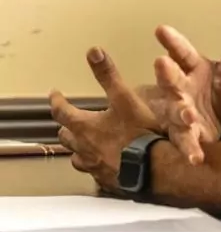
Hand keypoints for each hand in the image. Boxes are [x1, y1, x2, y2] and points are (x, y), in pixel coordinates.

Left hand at [51, 47, 153, 190]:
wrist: (155, 167)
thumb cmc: (139, 133)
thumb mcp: (125, 98)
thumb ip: (108, 76)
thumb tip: (93, 51)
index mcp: (85, 126)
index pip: (61, 111)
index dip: (57, 101)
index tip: (55, 94)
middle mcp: (84, 147)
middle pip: (66, 136)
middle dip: (66, 126)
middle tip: (69, 120)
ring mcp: (94, 166)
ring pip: (77, 157)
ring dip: (78, 149)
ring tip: (84, 145)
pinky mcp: (107, 179)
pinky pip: (94, 172)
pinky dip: (94, 165)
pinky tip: (104, 163)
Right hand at [152, 14, 220, 164]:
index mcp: (192, 68)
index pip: (181, 52)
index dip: (172, 42)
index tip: (161, 30)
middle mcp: (181, 90)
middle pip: (171, 80)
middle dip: (166, 74)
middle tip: (161, 63)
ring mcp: (181, 113)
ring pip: (175, 112)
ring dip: (179, 113)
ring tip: (187, 113)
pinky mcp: (187, 137)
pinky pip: (187, 143)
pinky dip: (190, 150)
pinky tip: (196, 158)